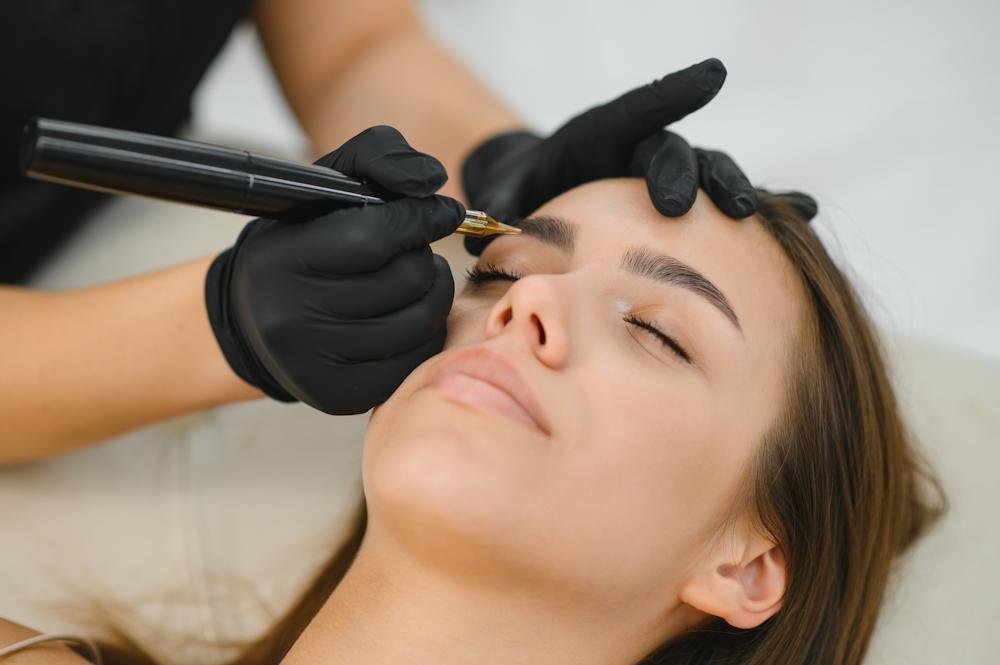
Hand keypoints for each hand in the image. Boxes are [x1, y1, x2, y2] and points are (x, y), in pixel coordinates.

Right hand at [205, 126, 464, 414]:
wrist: (250, 322)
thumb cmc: (297, 247)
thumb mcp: (321, 189)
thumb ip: (376, 160)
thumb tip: (433, 181)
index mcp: (284, 261)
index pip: (376, 237)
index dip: (421, 219)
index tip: (442, 212)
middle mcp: (294, 318)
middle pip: (405, 281)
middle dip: (424, 257)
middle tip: (416, 250)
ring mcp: (317, 364)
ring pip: (419, 322)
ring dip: (432, 293)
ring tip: (417, 279)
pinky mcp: (338, 396)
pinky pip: (414, 359)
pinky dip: (425, 332)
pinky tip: (408, 314)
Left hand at [462, 58, 757, 254]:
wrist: (541, 195)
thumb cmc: (521, 197)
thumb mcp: (501, 202)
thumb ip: (498, 210)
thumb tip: (487, 225)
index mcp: (594, 139)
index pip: (633, 112)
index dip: (672, 93)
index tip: (714, 76)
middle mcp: (635, 152)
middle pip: (670, 150)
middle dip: (684, 172)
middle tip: (684, 203)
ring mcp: (661, 177)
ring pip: (705, 173)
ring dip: (732, 188)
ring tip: (757, 212)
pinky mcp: (679, 203)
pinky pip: (720, 203)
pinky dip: (762, 206)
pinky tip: (802, 211)